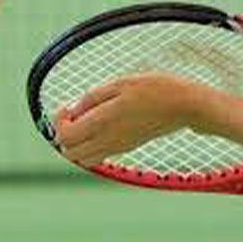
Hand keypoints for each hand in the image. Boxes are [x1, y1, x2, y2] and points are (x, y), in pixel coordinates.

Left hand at [52, 73, 196, 166]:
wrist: (184, 105)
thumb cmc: (153, 88)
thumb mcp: (119, 83)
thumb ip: (93, 98)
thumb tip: (73, 110)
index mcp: (103, 121)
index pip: (65, 137)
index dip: (58, 121)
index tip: (67, 106)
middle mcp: (108, 140)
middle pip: (70, 153)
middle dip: (65, 134)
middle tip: (74, 115)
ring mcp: (118, 147)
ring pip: (84, 159)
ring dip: (77, 143)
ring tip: (86, 120)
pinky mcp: (127, 148)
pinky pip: (99, 156)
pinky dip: (91, 146)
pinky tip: (100, 125)